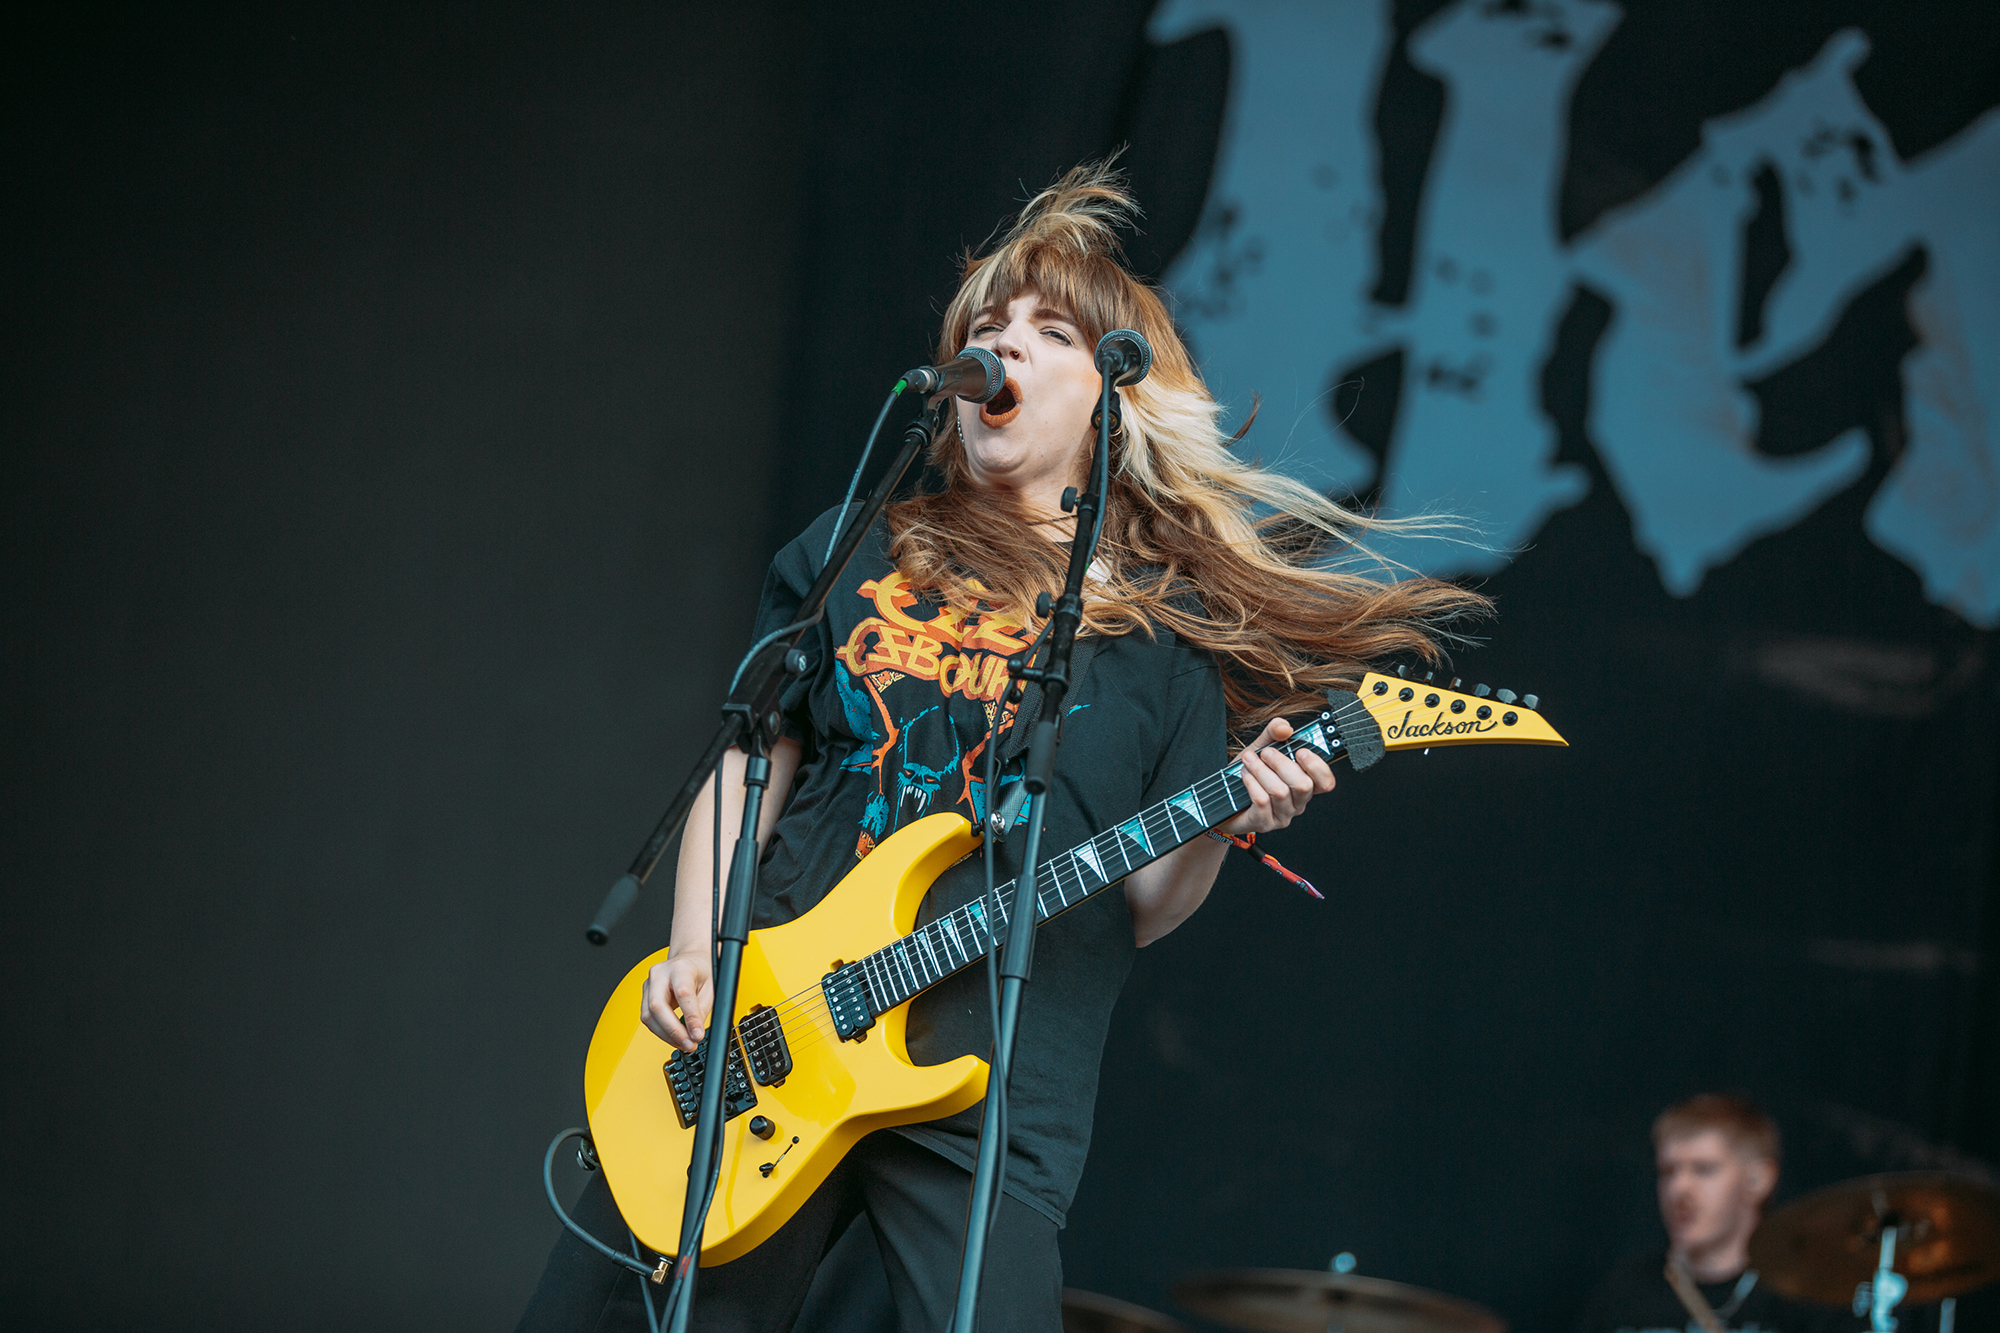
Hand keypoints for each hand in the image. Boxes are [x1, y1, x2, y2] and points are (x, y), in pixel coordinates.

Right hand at [642, 947, 713, 1051]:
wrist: (690, 959)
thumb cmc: (701, 970)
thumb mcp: (712, 987)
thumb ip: (702, 1009)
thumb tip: (695, 1034)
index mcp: (680, 967)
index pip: (682, 993)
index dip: (690, 1017)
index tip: (697, 1035)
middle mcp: (660, 973)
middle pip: (657, 1006)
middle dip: (673, 1031)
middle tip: (689, 1044)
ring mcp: (649, 984)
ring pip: (648, 1016)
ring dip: (666, 1035)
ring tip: (684, 1044)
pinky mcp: (645, 995)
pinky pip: (648, 1018)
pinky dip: (661, 1031)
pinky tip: (675, 1037)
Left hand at [1220, 717, 1335, 836]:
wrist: (1224, 796)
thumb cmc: (1250, 773)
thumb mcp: (1262, 748)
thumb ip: (1274, 734)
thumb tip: (1284, 727)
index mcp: (1305, 785)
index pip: (1326, 782)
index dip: (1318, 767)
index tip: (1301, 751)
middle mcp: (1298, 803)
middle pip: (1303, 785)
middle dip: (1282, 764)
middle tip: (1266, 753)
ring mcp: (1282, 816)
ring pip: (1280, 792)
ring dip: (1261, 771)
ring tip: (1248, 760)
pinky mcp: (1264, 823)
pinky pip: (1262, 801)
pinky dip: (1252, 783)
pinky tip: (1244, 774)